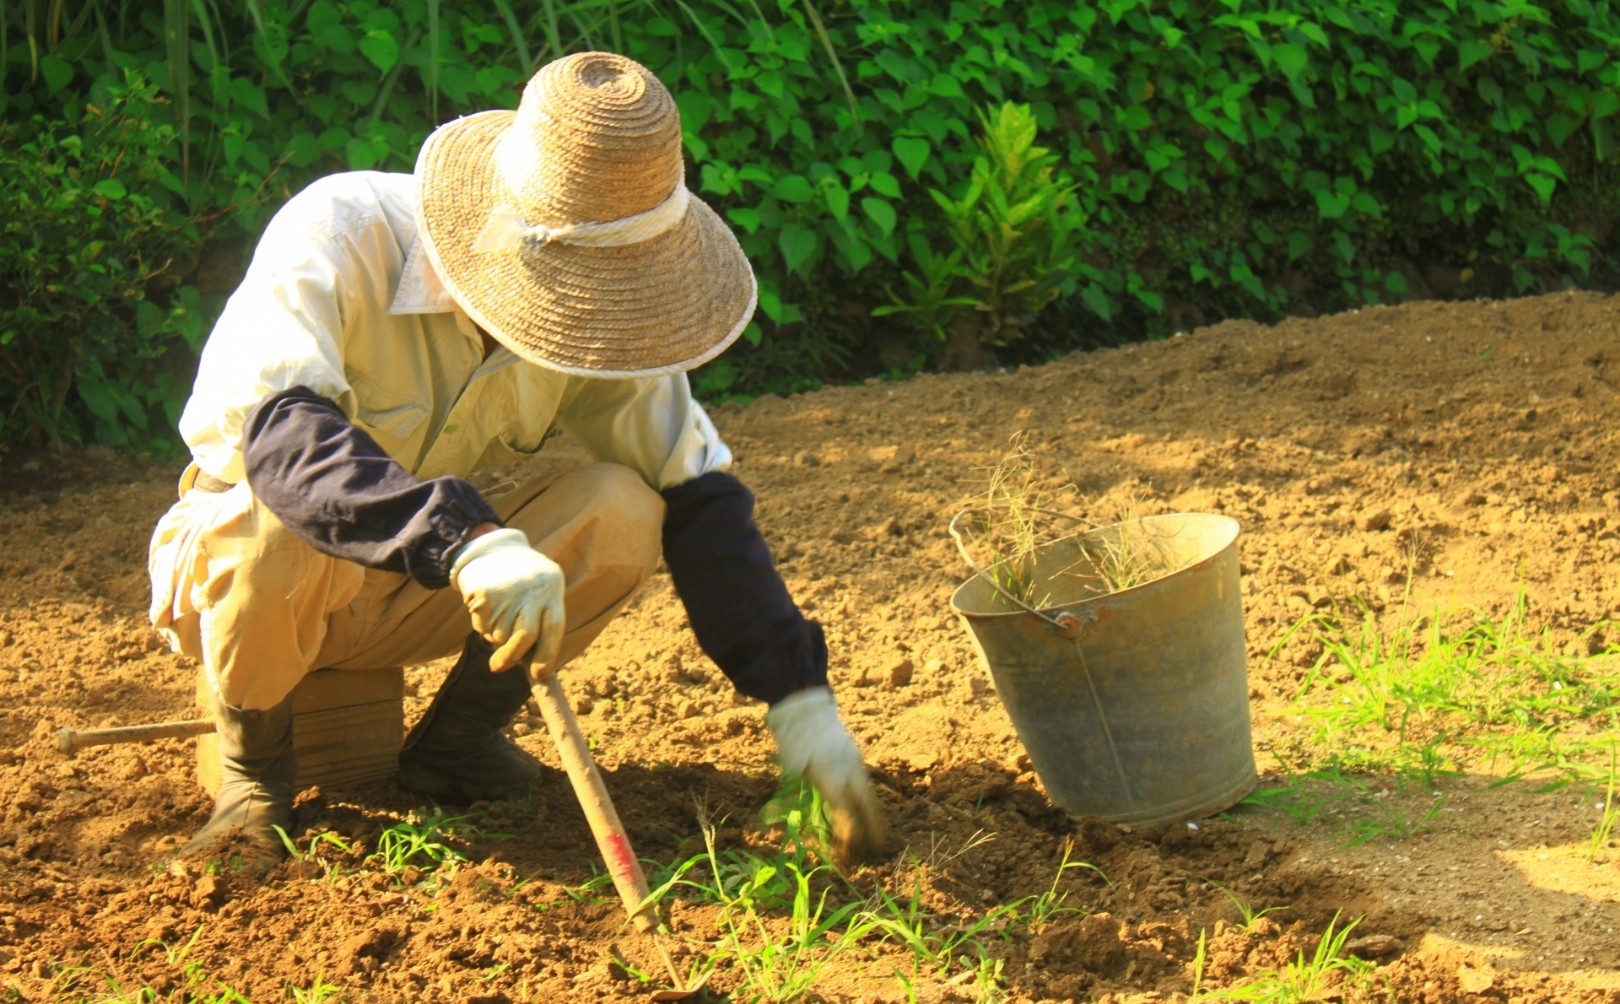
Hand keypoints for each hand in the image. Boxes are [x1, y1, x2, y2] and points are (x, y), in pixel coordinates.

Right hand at [450, 527, 565, 674]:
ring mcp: (507, 590)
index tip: (539, 676)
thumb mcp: (540, 594)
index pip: (554, 627)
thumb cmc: (523, 584)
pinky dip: (482, 624)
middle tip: (498, 667)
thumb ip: (540, 626)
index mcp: (552, 588)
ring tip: (499, 612)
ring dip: (495, 635)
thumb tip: (536, 671)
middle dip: (511, 657)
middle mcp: (532, 589)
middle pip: (525, 636)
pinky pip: (482, 625)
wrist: (491, 549)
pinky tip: (486, 605)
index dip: (547, 655)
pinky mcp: (483, 593)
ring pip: (499, 634)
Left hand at [765, 686, 889, 866]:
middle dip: (872, 828)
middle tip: (879, 847)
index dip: (849, 831)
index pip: (844, 811)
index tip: (851, 847)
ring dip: (873, 815)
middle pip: (863, 805)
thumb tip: (824, 813)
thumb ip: (812, 791)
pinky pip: (865, 783)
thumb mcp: (796, 771)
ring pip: (868, 794)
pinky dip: (868, 800)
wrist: (805, 709)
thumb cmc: (794, 742)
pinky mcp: (856, 756)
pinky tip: (869, 810)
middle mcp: (848, 770)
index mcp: (832, 777)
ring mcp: (855, 762)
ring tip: (880, 834)